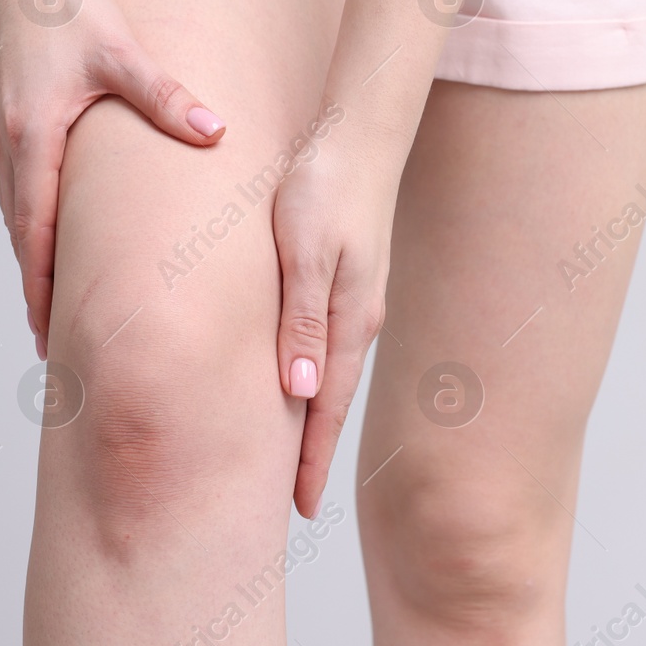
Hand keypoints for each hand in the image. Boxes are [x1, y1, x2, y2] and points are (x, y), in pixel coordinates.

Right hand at [0, 0, 225, 356]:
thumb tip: (216, 131)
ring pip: (13, 215)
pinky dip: (27, 225)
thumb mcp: (124, 52)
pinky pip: (13, 189)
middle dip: (35, 290)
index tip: (48, 331)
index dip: (41, 286)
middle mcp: (8, 144)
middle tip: (52, 343)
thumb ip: (168, 96)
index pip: (35, 232)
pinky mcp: (2, 123)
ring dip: (30, 261)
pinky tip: (48, 241)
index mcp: (34, 137)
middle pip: (19, 236)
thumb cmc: (72, 9)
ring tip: (52, 307)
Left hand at [273, 123, 393, 517]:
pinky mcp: (344, 279)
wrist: (357, 135)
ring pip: (327, 374)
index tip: (296, 511)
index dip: (309, 461)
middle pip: (329, 402)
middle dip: (310, 454)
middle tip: (288, 504)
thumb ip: (301, 321)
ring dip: (311, 417)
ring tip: (288, 457)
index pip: (326, 409)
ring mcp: (352, 300)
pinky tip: (296, 381)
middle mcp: (354, 319)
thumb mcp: (305, 254)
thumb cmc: (323, 187)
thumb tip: (301, 391)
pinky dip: (311, 377)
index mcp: (346, 320)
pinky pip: (324, 344)